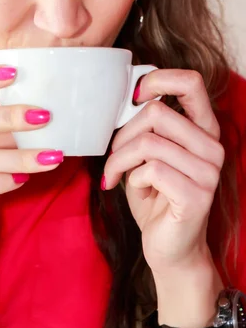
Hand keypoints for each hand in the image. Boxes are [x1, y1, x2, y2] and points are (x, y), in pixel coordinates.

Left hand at [103, 69, 223, 275]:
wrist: (169, 248)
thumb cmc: (154, 196)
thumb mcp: (149, 154)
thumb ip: (145, 126)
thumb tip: (125, 99)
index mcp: (202, 129)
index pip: (191, 82)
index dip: (159, 79)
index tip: (135, 96)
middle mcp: (212, 147)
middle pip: (157, 112)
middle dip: (123, 134)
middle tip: (114, 155)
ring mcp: (208, 172)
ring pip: (148, 142)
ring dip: (120, 159)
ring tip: (115, 174)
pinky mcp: (197, 195)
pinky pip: (150, 170)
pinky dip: (131, 178)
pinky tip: (135, 190)